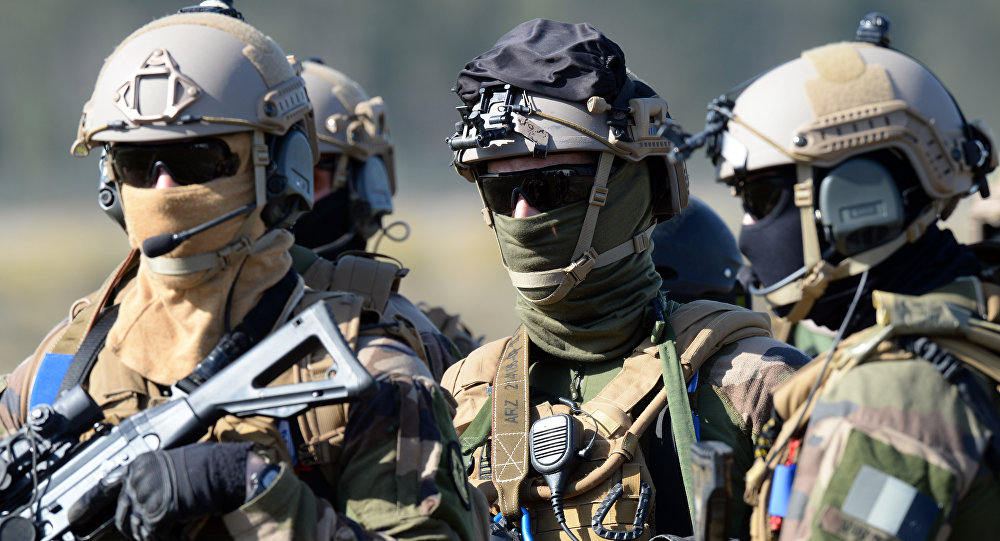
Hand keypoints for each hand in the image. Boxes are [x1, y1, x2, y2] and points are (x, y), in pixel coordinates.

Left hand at [70, 441, 253, 540]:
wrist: (228, 470)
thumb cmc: (211, 465)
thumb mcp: (174, 465)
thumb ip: (154, 480)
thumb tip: (147, 505)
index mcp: (139, 463)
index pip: (103, 486)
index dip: (86, 504)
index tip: (74, 516)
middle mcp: (137, 478)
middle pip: (122, 515)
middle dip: (135, 529)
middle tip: (151, 533)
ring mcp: (146, 496)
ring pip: (137, 529)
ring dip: (154, 535)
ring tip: (173, 532)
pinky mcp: (158, 513)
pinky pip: (154, 536)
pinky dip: (168, 538)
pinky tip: (182, 534)